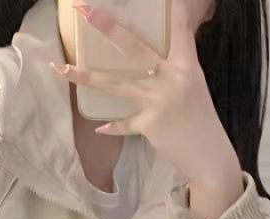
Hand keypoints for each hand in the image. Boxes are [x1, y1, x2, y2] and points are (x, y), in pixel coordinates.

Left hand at [51, 0, 240, 187]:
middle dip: (108, 27)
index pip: (180, 28)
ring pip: (115, 83)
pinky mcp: (149, 124)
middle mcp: (171, 78)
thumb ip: (174, 70)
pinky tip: (100, 127)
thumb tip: (150, 60)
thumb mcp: (193, 86)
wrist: (208, 154)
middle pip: (133, 47)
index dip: (173, 8)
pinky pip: (123, 123)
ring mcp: (158, 100)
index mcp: (187, 65)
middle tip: (85, 11)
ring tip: (61, 69)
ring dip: (86, 76)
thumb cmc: (199, 119)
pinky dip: (113, 126)